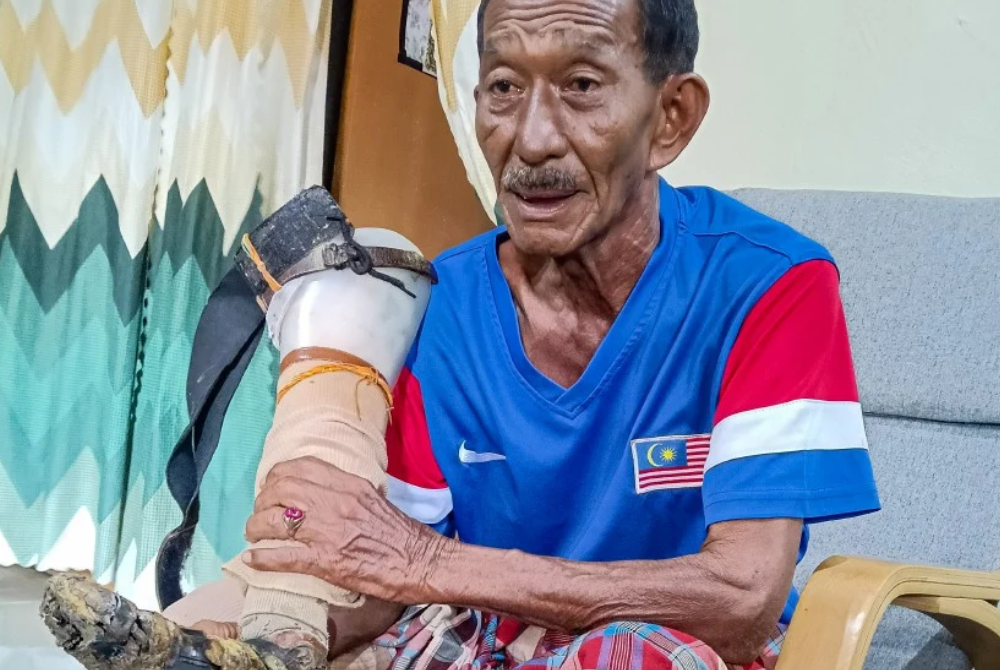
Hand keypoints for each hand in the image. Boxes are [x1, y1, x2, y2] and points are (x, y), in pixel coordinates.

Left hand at [242, 456, 446, 603]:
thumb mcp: (373, 497)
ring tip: (254, 535)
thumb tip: (322, 491)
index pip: (299, 466)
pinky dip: (262, 558)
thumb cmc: (400, 532)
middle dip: (261, 501)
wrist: (420, 561)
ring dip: (255, 528)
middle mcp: (334, 501)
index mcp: (348, 483)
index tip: (271, 486)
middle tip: (260, 513)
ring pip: (273, 520)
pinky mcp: (326, 560)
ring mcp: (328, 531)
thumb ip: (346, 490)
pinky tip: (253, 560)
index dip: (276, 475)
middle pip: (279, 489)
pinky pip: (282, 556)